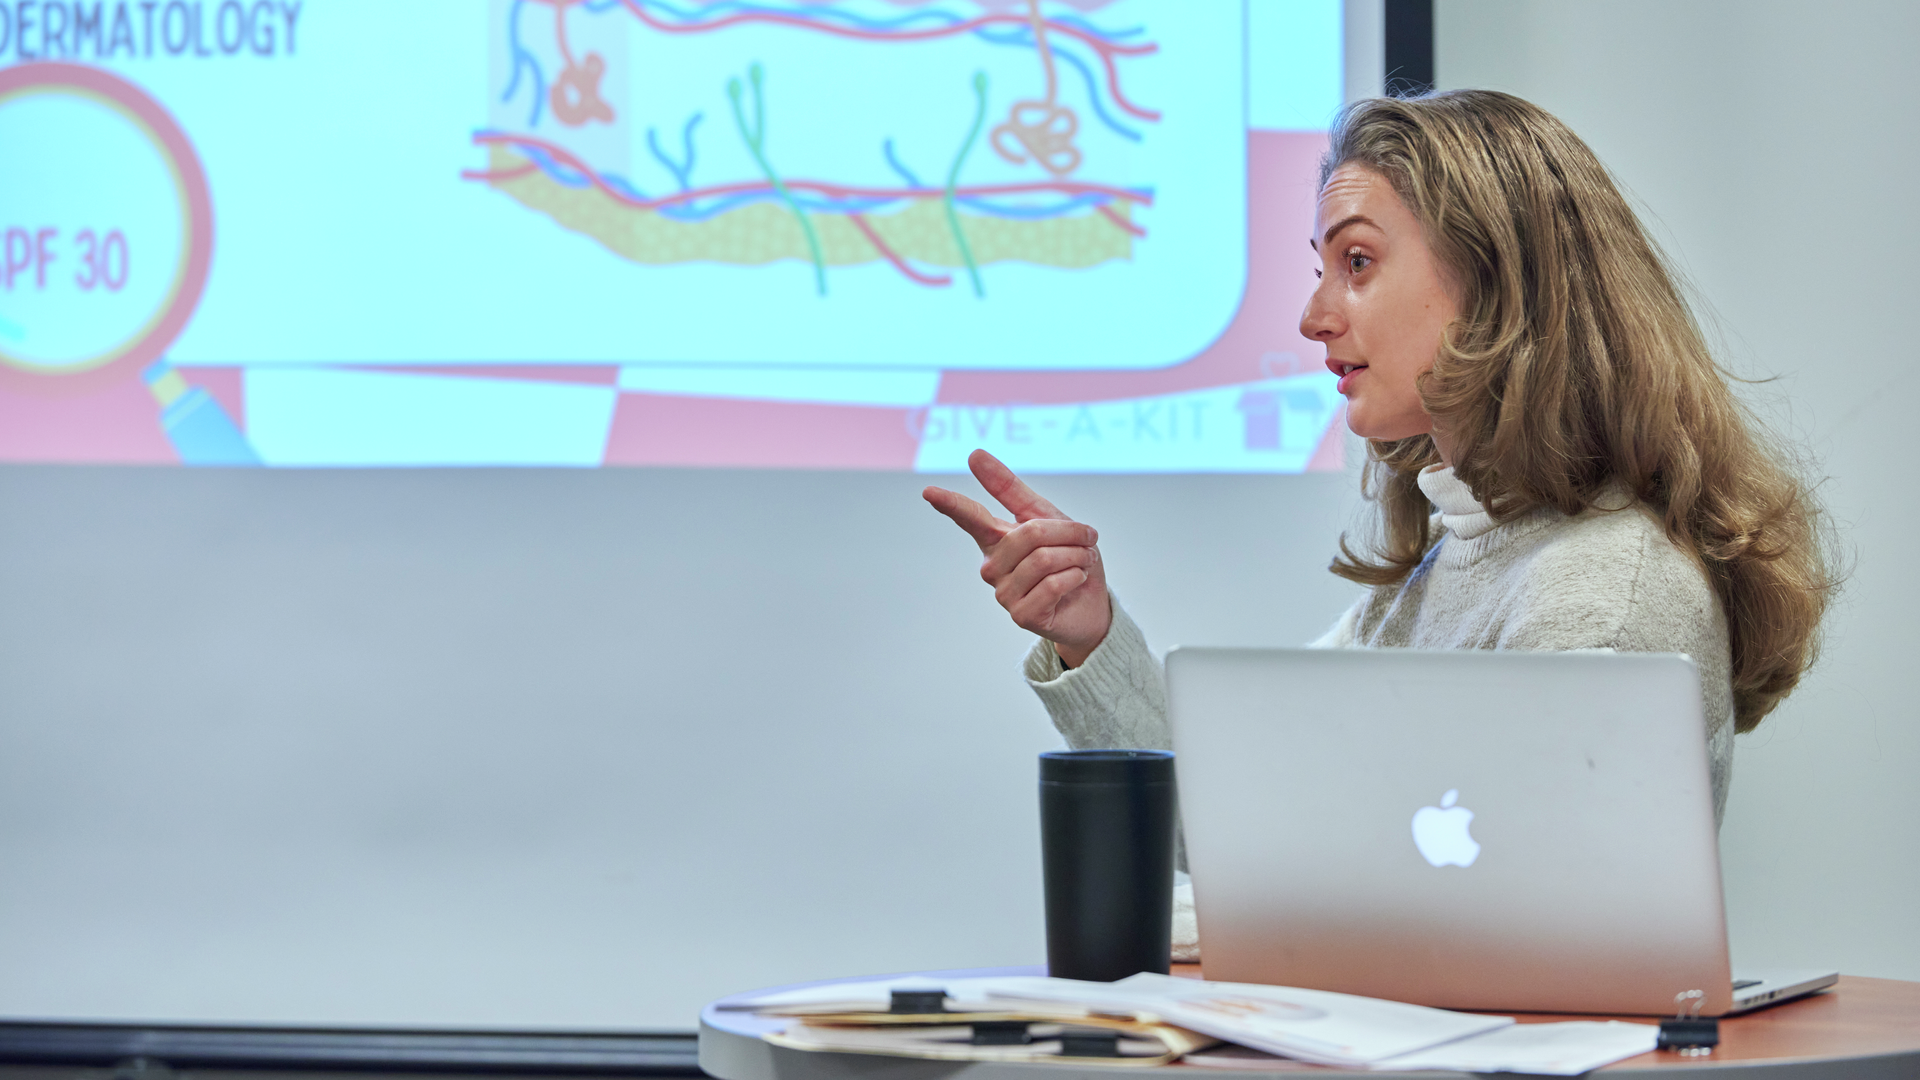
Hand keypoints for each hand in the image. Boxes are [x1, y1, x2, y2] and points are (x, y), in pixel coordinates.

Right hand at [923, 449, 1112, 666]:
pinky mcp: (1021, 615)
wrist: (1091, 604)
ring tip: (1082, 562)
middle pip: (1031, 534)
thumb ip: (1009, 489)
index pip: (970, 518)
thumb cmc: (1068, 558)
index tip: (929, 491)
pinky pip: (1053, 584)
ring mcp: (1004, 593)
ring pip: (1044, 559)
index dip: (950, 504)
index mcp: (996, 539)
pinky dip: (1075, 577)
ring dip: (1076, 556)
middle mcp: (993, 566)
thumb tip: (974, 455)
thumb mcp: (1045, 517)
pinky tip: (1076, 581)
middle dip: (1069, 533)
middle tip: (1086, 540)